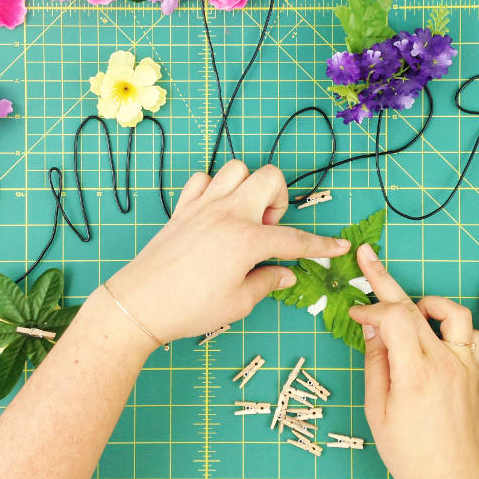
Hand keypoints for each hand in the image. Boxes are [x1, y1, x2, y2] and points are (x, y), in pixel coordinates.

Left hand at [105, 160, 350, 344]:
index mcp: (247, 240)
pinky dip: (214, 189)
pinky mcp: (182, 208)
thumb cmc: (190, 308)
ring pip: (238, 169)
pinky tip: (215, 214)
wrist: (138, 304)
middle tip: (266, 231)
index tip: (340, 246)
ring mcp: (203, 206)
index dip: (322, 245)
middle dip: (279, 200)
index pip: (295, 239)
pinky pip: (203, 179)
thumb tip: (286, 274)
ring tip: (243, 218)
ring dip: (248, 188)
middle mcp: (228, 213)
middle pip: (270, 178)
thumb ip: (267, 283)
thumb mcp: (238, 303)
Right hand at [349, 244, 478, 478]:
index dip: (371, 308)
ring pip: (452, 313)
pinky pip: (471, 334)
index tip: (356, 314)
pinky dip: (452, 325)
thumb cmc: (410, 454)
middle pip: (415, 306)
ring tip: (408, 309)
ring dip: (426, 303)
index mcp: (416, 373)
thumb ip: (376, 362)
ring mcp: (465, 366)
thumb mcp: (377, 408)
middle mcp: (445, 363)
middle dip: (384, 280)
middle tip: (367, 256)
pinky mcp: (476, 372)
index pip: (395, 317)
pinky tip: (435, 334)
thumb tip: (372, 327)